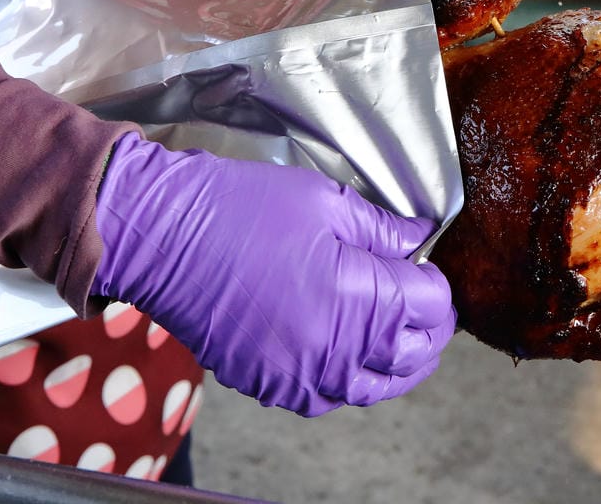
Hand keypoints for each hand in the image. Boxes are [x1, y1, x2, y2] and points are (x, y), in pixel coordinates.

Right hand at [91, 132, 454, 416]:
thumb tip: (418, 240)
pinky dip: (348, 381)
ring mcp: (302, 375)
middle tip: (422, 300)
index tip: (425, 267)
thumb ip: (383, 229)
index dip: (435, 284)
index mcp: (362, 298)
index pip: (432, 307)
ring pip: (375, 388)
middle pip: (415, 355)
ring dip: (397, 364)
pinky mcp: (270, 385)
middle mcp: (339, 349)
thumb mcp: (326, 201)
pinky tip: (347, 356)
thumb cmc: (240, 211)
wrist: (164, 237)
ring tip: (399, 337)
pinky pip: (327, 398)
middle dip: (429, 327)